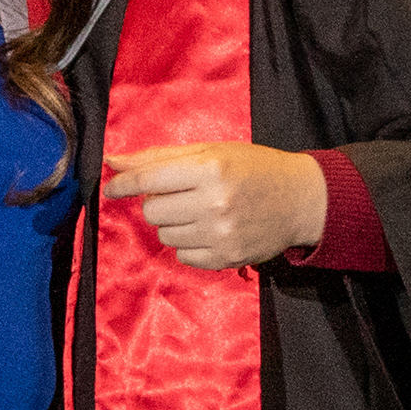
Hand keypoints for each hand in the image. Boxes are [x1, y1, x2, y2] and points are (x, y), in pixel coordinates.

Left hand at [103, 141, 326, 271]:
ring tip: (199, 211)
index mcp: (210, 168)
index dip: (123, 184)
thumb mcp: (210, 151)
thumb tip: (113, 162)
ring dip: (173, 223)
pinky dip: (188, 243)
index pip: (148, 179)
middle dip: (158, 202)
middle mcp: (214, 203)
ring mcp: (220, 234)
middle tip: (182, 194)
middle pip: (152, 211)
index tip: (111, 188)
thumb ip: (159, 157)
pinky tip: (209, 229)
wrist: (299, 200)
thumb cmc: (252, 168)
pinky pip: (182, 255)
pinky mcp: (225, 258)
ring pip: (164, 235)